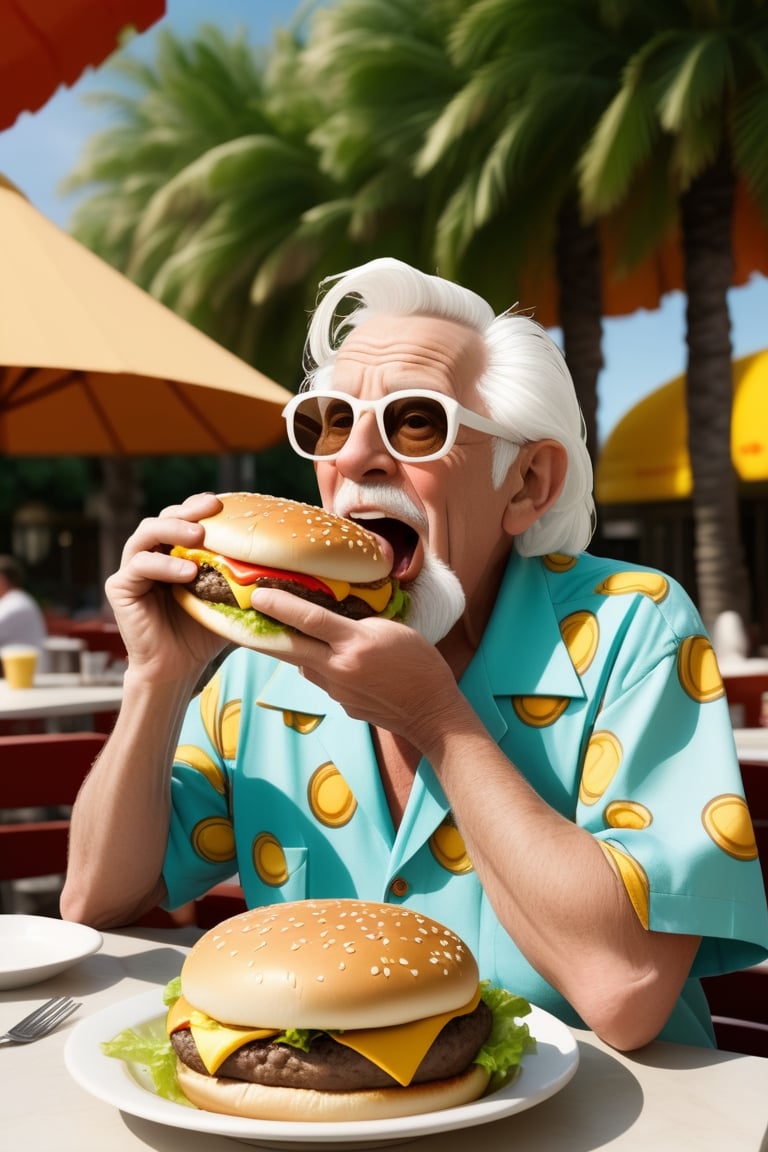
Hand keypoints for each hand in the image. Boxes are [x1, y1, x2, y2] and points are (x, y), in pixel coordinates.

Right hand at [104, 492, 227, 680]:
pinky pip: (139, 565)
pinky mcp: (120, 587)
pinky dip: (163, 564)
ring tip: (198, 535)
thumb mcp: (227, 600)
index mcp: (173, 552)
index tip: (222, 502)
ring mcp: (132, 569)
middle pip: (164, 517)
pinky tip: (187, 572)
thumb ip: (240, 578)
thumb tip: (280, 560)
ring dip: (172, 529)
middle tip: (211, 509)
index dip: (199, 506)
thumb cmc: (203, 634)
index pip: (184, 518)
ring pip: (146, 534)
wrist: (178, 669)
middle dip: (187, 510)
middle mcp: (150, 555)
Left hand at [249, 587, 461, 750]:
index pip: (309, 619)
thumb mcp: (393, 630)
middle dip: (262, 633)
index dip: (280, 605)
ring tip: (290, 633)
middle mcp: (339, 668)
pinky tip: (335, 661)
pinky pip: (322, 680)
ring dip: (295, 650)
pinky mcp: (341, 705)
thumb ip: (359, 624)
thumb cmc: (420, 664)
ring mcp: (337, 690)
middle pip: (290, 648)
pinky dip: (321, 667)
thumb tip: (332, 622)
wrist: (430, 711)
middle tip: (241, 617)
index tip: (258, 595)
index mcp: (354, 643)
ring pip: (304, 665)